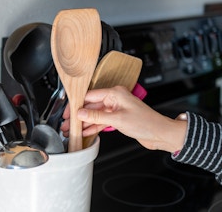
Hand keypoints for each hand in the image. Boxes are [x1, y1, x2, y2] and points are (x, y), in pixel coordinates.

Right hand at [60, 86, 186, 152]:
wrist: (160, 134)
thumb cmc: (146, 123)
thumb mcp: (117, 119)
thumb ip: (96, 117)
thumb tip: (80, 114)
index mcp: (115, 93)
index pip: (90, 96)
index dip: (76, 104)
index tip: (67, 112)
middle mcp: (114, 99)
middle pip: (90, 106)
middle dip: (78, 116)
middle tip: (67, 123)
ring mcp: (115, 109)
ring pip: (95, 115)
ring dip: (84, 123)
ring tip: (72, 129)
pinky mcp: (117, 118)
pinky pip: (101, 121)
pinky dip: (93, 127)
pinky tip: (84, 132)